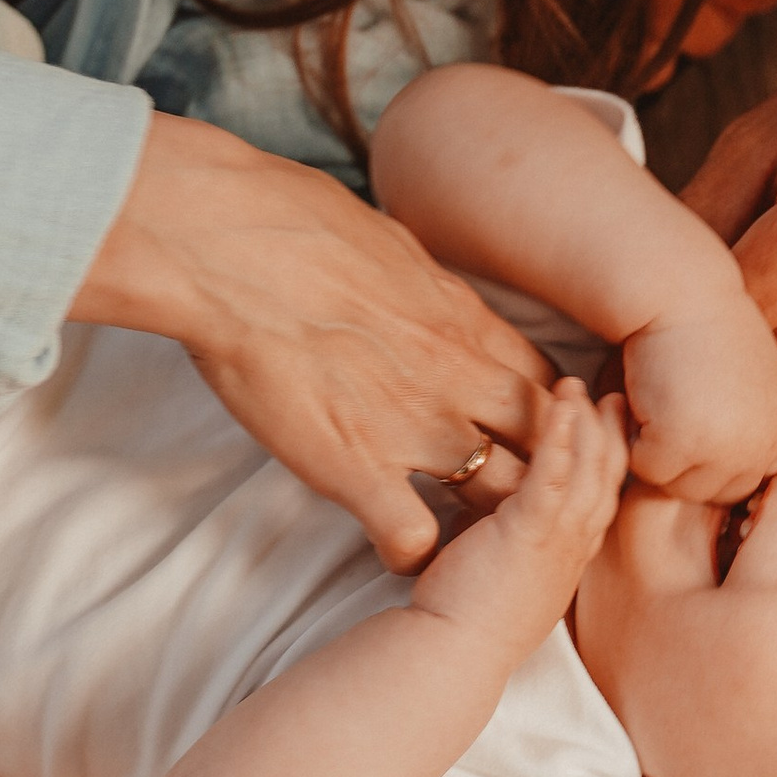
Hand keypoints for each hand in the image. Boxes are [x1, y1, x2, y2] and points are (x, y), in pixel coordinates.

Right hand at [76, 113, 553, 566]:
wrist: (231, 247)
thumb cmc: (293, 222)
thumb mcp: (389, 243)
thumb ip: (419, 287)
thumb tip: (416, 292)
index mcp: (465, 320)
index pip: (544, 383)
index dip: (540, 417)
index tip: (515, 433)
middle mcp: (460, 377)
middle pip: (546, 447)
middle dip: (535, 476)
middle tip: (503, 495)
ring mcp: (416, 427)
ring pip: (503, 499)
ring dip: (485, 521)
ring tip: (462, 536)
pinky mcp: (356, 468)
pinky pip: (414, 539)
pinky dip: (410, 554)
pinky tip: (393, 549)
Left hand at [413, 378, 627, 663]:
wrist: (449, 657)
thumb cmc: (462, 624)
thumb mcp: (498, 576)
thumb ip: (504, 543)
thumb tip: (485, 514)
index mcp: (567, 561)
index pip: (600, 501)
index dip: (608, 462)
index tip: (606, 428)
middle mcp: (573, 550)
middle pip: (607, 479)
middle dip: (610, 433)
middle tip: (611, 395)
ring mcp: (557, 542)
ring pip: (588, 470)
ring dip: (586, 422)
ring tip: (574, 383)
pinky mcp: (529, 533)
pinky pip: (555, 475)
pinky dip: (562, 436)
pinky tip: (560, 405)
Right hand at [620, 292, 776, 503]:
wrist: (680, 291)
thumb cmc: (701, 325)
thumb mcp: (744, 379)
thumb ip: (744, 424)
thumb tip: (719, 470)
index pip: (746, 479)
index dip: (710, 460)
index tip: (688, 425)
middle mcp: (763, 443)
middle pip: (712, 492)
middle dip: (683, 464)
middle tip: (663, 413)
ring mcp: (727, 448)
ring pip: (677, 487)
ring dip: (657, 454)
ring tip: (654, 404)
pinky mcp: (685, 443)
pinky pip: (646, 469)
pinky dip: (632, 440)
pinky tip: (639, 399)